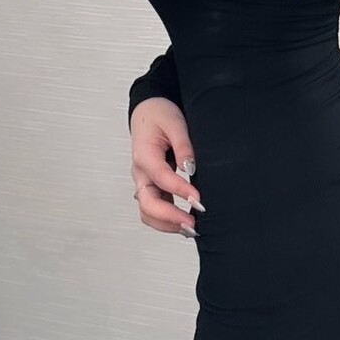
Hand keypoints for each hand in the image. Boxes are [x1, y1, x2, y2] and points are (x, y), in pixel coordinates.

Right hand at [129, 97, 204, 237]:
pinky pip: (154, 208)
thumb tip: (190, 168)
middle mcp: (140, 172)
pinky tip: (184, 222)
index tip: (198, 201)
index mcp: (144, 155)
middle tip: (193, 223)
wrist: (148, 111)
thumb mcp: (175, 123)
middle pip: (148, 204)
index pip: (161, 178)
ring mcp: (144, 181)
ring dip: (167, 224)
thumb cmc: (159, 114)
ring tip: (191, 228)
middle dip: (170, 218)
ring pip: (148, 212)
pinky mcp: (151, 186)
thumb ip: (183, 146)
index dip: (180, 192)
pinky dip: (167, 219)